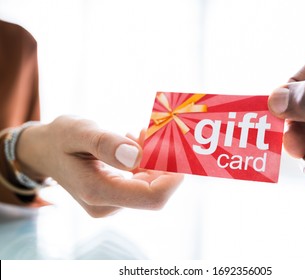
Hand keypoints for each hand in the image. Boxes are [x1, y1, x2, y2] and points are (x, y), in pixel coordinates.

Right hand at [16, 116, 183, 216]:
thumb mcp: (79, 131)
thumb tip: (138, 157)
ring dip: (152, 160)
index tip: (178, 152)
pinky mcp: (113, 199)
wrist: (44, 151)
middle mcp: (106, 205)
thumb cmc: (60, 138)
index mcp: (97, 192)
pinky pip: (139, 183)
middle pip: (153, 192)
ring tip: (137, 135)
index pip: (151, 197)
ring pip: (148, 186)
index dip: (172, 179)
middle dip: (161, 163)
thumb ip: (106, 144)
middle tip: (152, 133)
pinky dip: (143, 163)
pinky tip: (132, 143)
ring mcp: (110, 204)